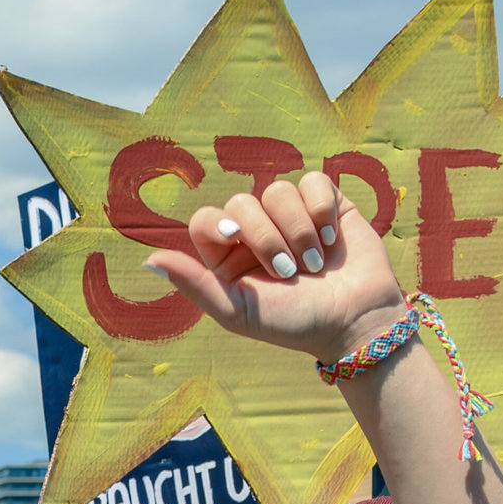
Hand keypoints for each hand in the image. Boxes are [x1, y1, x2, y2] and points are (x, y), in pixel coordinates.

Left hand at [143, 171, 405, 364]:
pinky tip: (331, 238)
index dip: (219, 224)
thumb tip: (148, 260)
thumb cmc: (294, 322)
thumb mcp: (238, 311)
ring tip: (316, 264)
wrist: (355, 322)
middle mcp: (255, 231)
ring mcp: (290, 214)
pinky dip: (322, 208)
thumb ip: (194, 284)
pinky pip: (314, 180)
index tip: (234, 239)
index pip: (206, 219)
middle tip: (289, 272)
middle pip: (242, 203)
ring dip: (299, 230)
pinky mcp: (326, 203)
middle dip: (267, 238)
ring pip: (278, 190)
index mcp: (226, 256)